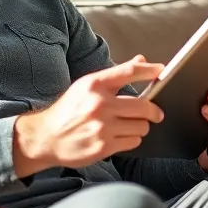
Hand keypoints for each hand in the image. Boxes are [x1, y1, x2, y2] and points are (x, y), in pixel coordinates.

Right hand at [13, 55, 164, 176]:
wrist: (46, 137)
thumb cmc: (68, 110)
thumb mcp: (86, 86)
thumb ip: (115, 75)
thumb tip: (141, 60)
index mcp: (94, 85)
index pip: (129, 72)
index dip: (149, 70)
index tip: (161, 70)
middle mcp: (99, 104)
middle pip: (144, 105)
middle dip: (154, 111)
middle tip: (156, 113)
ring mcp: (101, 127)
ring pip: (141, 126)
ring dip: (141, 126)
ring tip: (130, 125)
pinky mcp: (103, 146)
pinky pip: (133, 141)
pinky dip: (132, 139)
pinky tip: (121, 136)